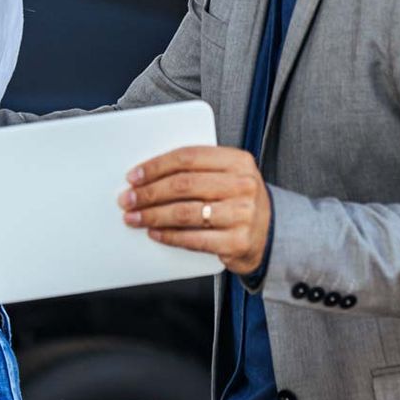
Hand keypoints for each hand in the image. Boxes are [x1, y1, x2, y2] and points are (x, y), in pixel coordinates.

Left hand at [119, 146, 272, 276]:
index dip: (156, 166)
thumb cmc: (237, 201)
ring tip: (134, 218)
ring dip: (153, 216)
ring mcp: (243, 215)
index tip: (134, 176)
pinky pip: (194, 239)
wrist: (271, 235)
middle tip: (127, 199)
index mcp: (238, 161)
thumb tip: (147, 176)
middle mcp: (243, 185)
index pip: (189, 157)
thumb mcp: (227, 176)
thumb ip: (196, 170)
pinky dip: (169, 236)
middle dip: (149, 193)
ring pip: (185, 213)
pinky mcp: (238, 242)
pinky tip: (154, 233)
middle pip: (183, 185)